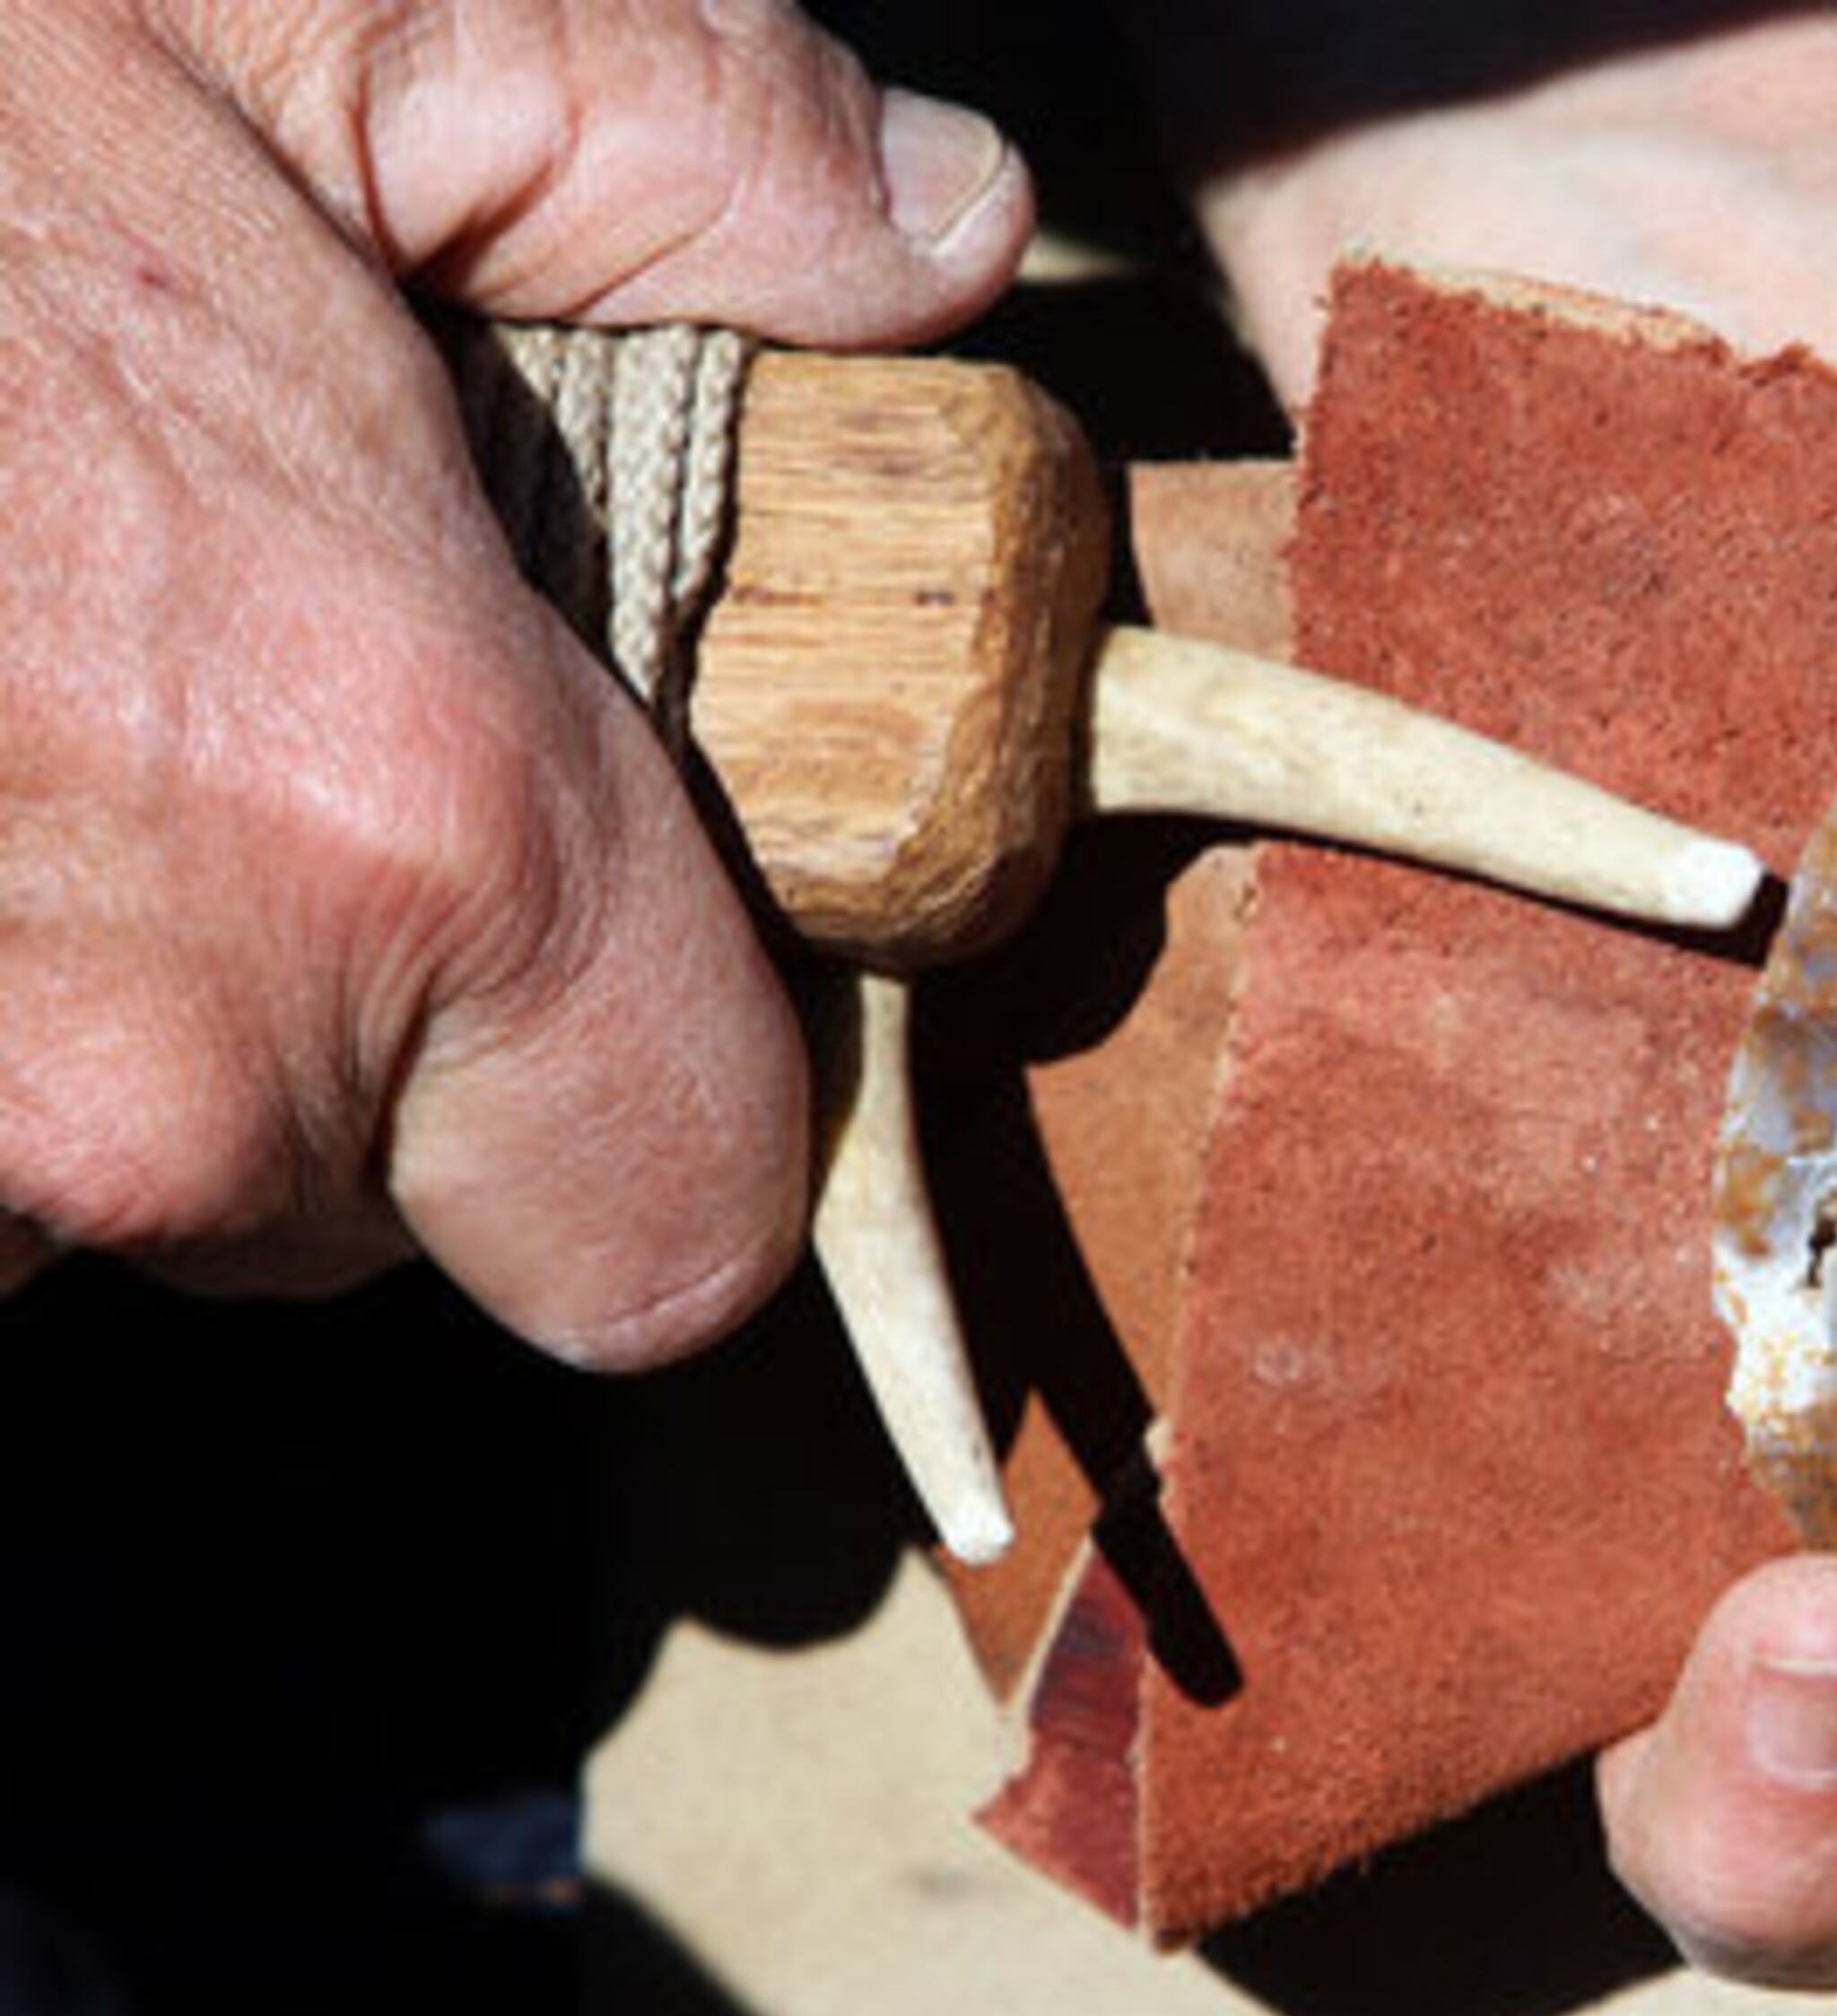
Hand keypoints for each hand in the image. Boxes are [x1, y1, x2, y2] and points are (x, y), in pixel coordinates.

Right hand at [0, 0, 1027, 1362]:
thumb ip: (673, 137)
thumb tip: (925, 233)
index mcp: (397, 828)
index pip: (679, 1229)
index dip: (664, 1104)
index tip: (592, 938)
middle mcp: (127, 1076)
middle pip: (363, 1212)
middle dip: (344, 1018)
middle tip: (208, 717)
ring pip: (80, 1193)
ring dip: (76, 1004)